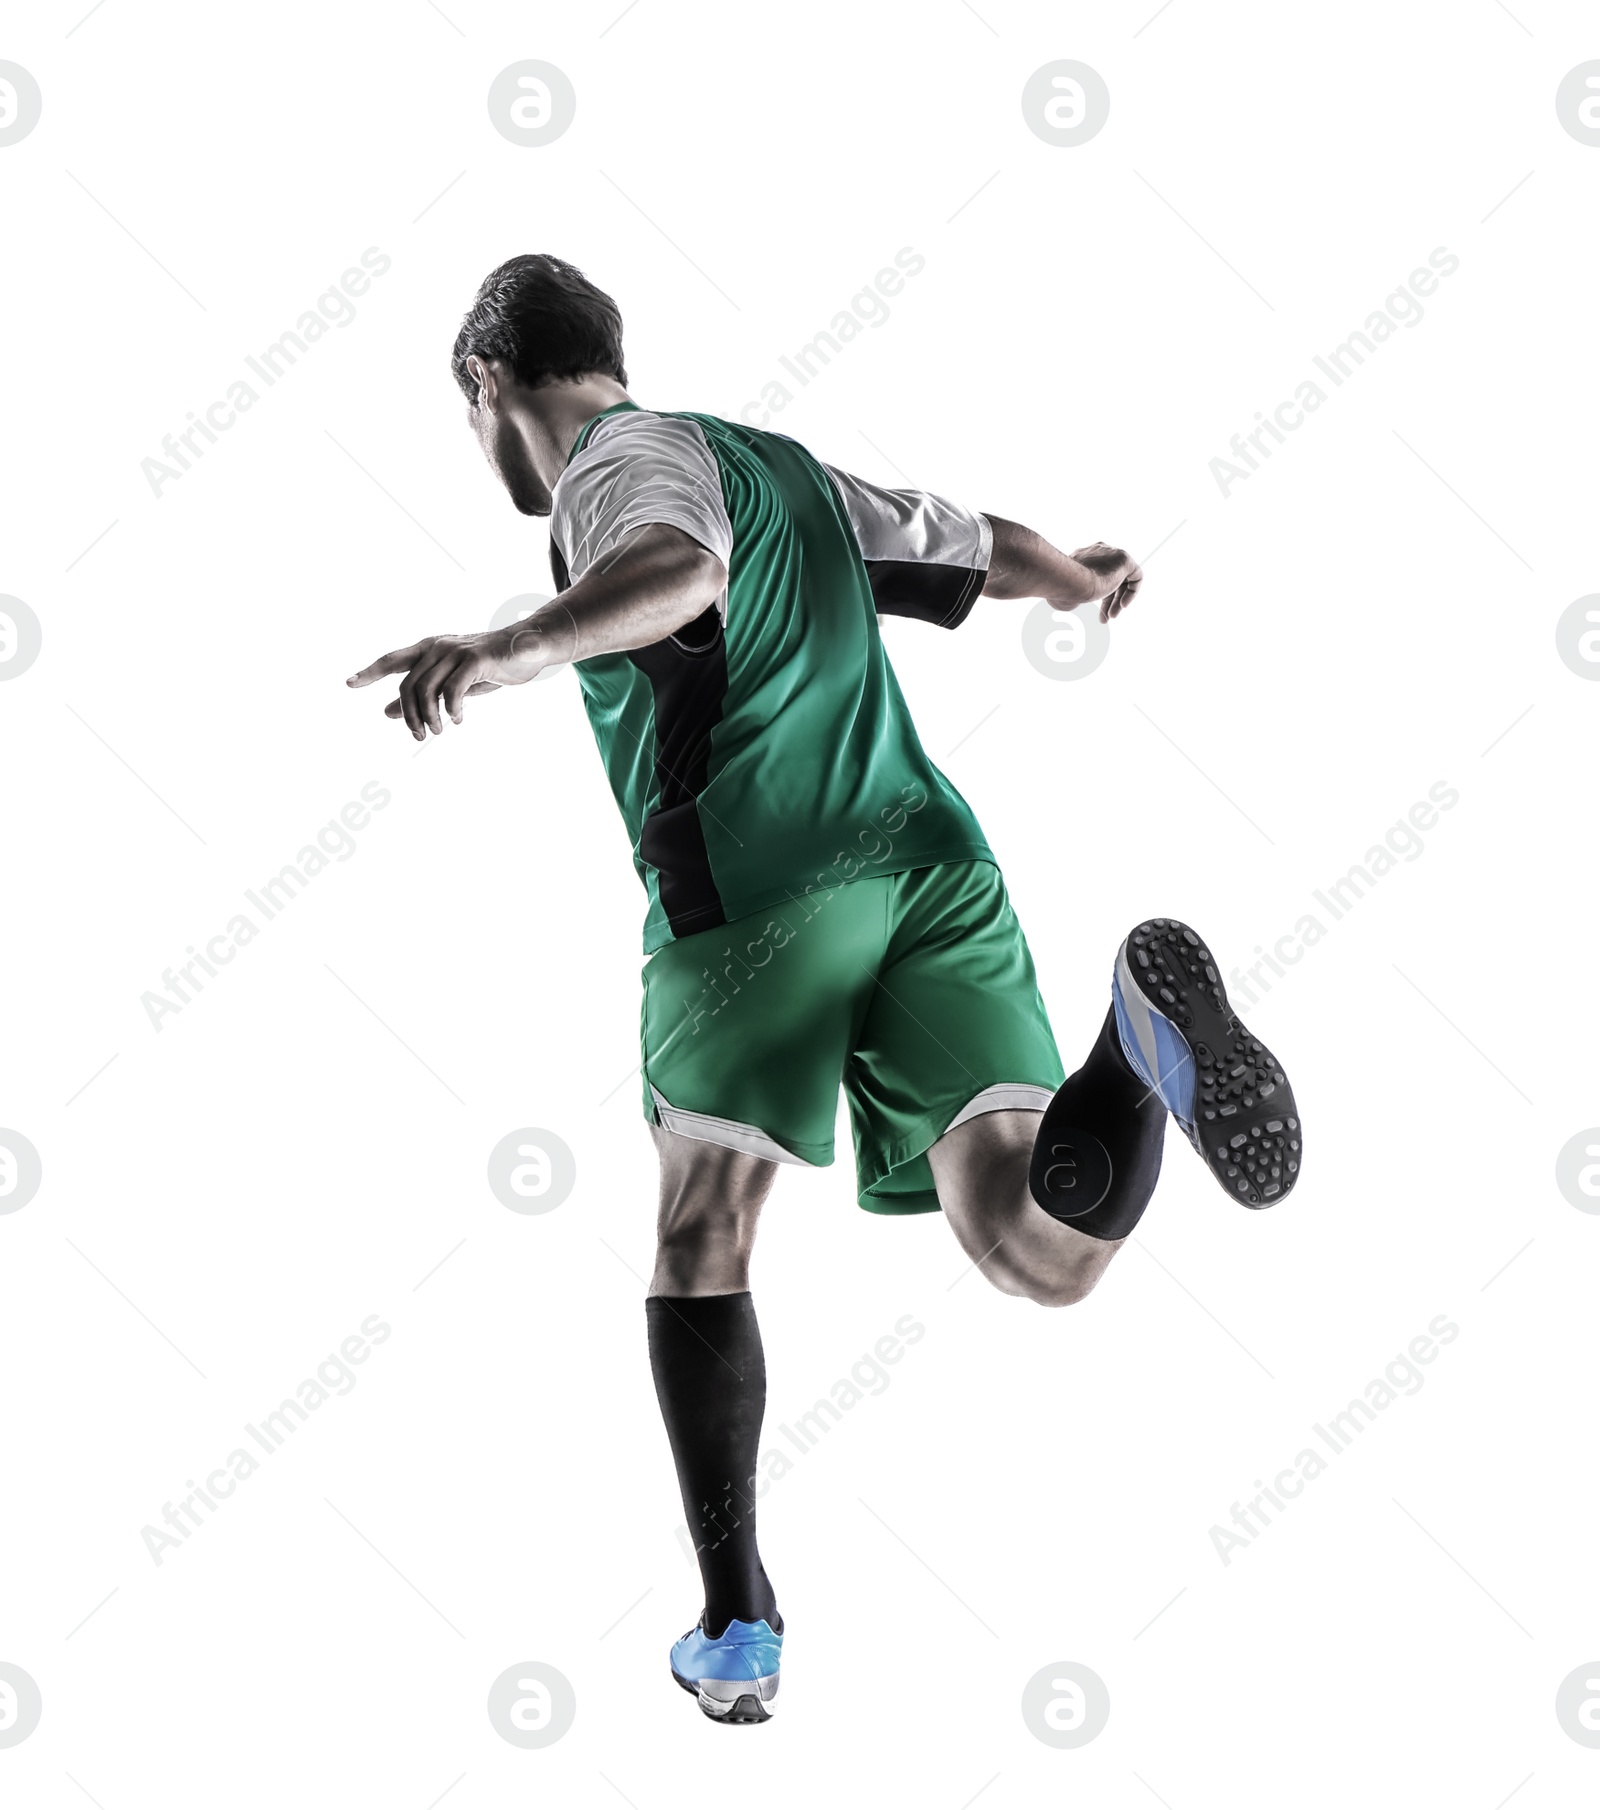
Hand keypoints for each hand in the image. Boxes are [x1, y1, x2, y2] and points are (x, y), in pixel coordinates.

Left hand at [346, 617, 567, 739]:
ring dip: (428, 716)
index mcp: (428, 649)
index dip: (369, 672)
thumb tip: (386, 712)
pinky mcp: (474, 660)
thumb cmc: (489, 667)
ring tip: (437, 730)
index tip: (349, 684)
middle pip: (407, 684)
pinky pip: (452, 690)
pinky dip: (451, 709)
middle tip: (418, 735)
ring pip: (425, 689)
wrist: (527, 649)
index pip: (392, 660)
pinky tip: (458, 719)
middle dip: (408, 715)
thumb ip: (421, 695)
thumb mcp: (451, 682)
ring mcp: (454, 651)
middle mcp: (437, 646)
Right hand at [1071, 543, 1142, 621]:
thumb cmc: (1063, 590)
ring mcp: (1112, 553)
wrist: (1069, 582)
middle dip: (1108, 601)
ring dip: (1117, 601)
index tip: (1097, 612)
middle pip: (1110, 578)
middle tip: (1105, 618)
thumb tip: (1065, 603)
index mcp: (1083, 556)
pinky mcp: (1124, 559)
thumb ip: (1071, 592)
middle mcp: (1098, 551)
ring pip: (1122, 580)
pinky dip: (1132, 592)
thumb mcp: (1066, 592)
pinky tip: (1122, 605)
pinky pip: (1136, 576)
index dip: (1099, 596)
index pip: (1097, 575)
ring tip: (1111, 617)